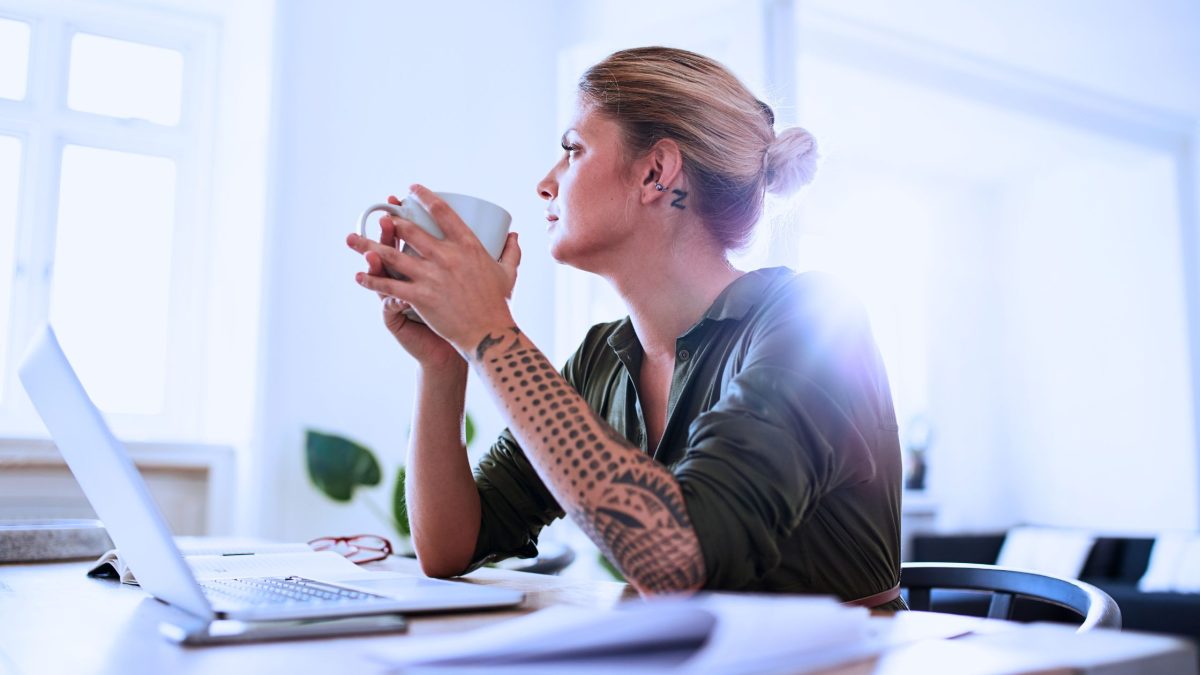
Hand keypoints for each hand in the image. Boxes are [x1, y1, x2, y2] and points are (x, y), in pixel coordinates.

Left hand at [352, 185, 521, 356]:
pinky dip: (372, 281)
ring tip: (352, 239)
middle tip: (380, 216)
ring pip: (393, 256)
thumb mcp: (508, 273)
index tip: (412, 189)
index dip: (425, 197)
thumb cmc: (498, 304)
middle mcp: (447, 257)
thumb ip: (511, 251)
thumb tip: (513, 235)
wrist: (489, 334)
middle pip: (411, 231)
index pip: (443, 213)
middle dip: (391, 221)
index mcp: (468, 246)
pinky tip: (359, 276)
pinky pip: (390, 286)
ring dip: (369, 247)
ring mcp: (432, 276)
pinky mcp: (421, 297)